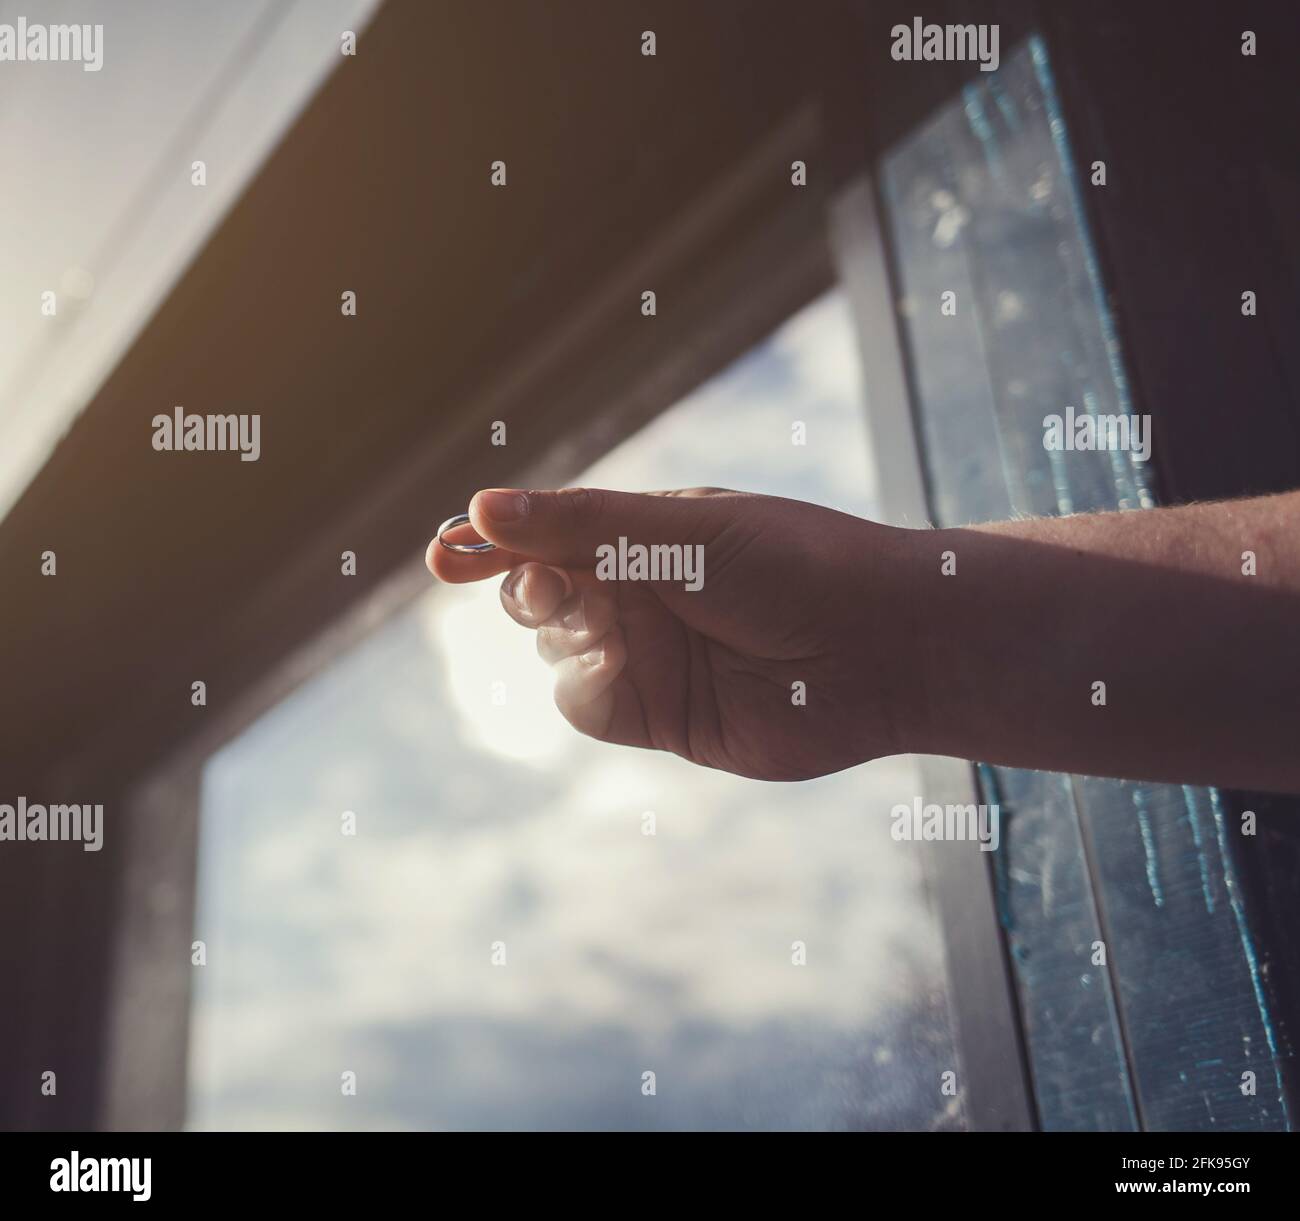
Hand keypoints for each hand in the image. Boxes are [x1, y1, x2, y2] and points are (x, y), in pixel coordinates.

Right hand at [427, 487, 921, 780]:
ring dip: (564, 634)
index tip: (444, 551)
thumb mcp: (682, 531)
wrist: (878, 648)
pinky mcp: (659, 714)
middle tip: (547, 587)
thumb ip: (582, 524)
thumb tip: (481, 508)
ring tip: (609, 624)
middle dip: (526, 587)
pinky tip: (620, 667)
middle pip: (539, 590)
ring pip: (555, 649)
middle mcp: (640, 591)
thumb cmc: (792, 563)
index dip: (490, 540)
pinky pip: (585, 702)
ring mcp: (647, 653)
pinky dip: (587, 684)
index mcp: (646, 532)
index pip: (546, 531)